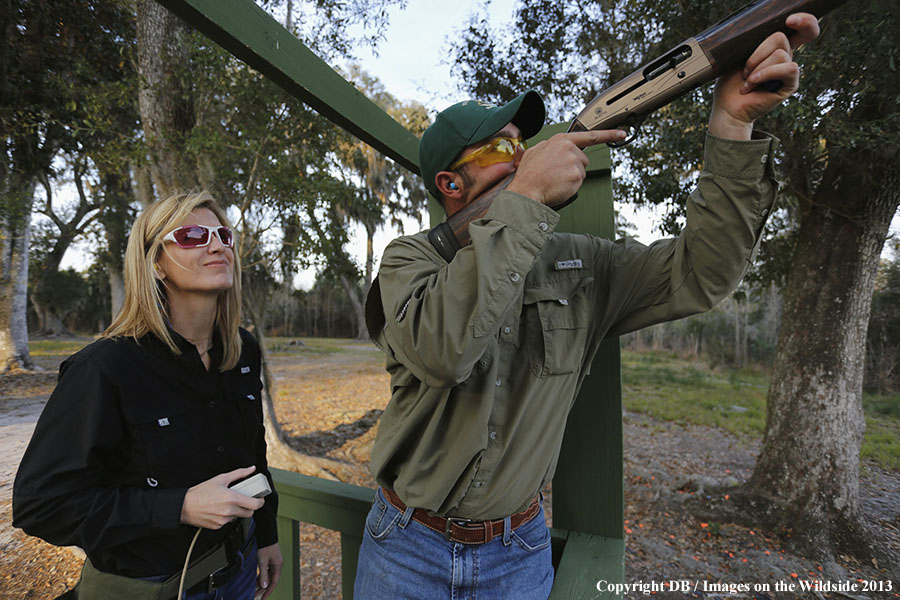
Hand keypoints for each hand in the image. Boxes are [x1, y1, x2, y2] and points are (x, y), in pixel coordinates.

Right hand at [181, 466, 264, 528]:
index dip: (260, 501)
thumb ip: (239, 474)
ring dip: (238, 511)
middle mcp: (229, 511)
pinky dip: (228, 516)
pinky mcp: (218, 526)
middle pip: (249, 512)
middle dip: (249, 506)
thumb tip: (251, 469)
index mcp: (232, 498)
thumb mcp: (221, 478)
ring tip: (228, 503)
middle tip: (244, 500)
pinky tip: (220, 509)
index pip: (255, 504)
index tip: (260, 498)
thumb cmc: (201, 492)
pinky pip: (228, 522)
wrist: (185, 506)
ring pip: (239, 517)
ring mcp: (224, 520)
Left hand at [256, 543, 282, 598]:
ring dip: (261, 583)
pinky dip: (261, 577)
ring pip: (267, 576)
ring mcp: (273, 563)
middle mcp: (277, 565)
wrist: (266, 535)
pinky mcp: (269, 561)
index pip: (274, 582)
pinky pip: (265, 571)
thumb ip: (263, 574)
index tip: (263, 598)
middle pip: (270, 580)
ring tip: (254, 590)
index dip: (268, 591)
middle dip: (263, 589)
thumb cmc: (265, 547)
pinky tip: (256, 581)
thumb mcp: (263, 561)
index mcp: (278, 566)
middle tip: (255, 596)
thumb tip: (264, 586)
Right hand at [507, 129, 625, 205]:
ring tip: (555, 179)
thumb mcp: (535, 151)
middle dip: (573, 167)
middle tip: (556, 173)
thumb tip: (554, 147)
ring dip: (571, 177)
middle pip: (582, 159)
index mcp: (561, 140)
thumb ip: (549, 146)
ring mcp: (574, 162)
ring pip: (581, 172)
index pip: (590, 135)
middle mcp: (570, 148)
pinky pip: (579, 182)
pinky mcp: (577, 176)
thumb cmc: (529, 175)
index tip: (621, 134)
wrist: (526, 191)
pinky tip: (558, 185)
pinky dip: (570, 186)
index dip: (609, 135)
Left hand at [709, 12, 820, 139]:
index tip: (790, 20)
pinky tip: (753, 83)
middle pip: (780, 37)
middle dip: (757, 54)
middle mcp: (783, 56)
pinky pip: (788, 68)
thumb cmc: (729, 84)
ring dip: (758, 68)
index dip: (804, 20)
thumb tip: (763, 29)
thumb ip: (753, 41)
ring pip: (780, 54)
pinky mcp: (790, 84)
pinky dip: (766, 74)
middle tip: (745, 71)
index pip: (800, 27)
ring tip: (747, 81)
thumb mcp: (736, 56)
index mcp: (773, 48)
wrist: (727, 108)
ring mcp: (788, 70)